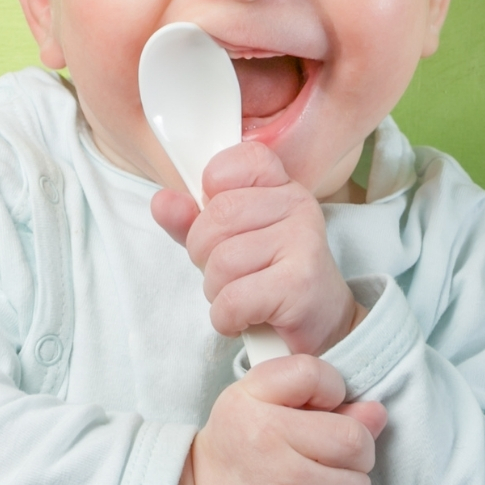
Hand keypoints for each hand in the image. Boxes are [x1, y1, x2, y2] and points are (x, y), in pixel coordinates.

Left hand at [152, 142, 361, 356]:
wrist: (322, 325)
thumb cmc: (271, 278)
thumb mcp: (228, 242)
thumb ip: (192, 220)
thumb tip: (162, 201)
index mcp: (281, 186)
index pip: (240, 159)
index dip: (214, 188)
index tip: (221, 219)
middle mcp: (297, 204)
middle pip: (216, 217)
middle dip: (205, 255)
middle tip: (228, 273)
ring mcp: (303, 241)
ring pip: (222, 262)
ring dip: (218, 291)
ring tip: (243, 296)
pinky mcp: (300, 284)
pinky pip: (233, 300)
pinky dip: (228, 318)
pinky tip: (247, 318)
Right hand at [169, 355, 387, 484]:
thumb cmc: (237, 447)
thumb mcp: (253, 398)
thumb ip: (309, 386)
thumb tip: (375, 412)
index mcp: (259, 420)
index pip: (325, 383)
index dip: (332, 395)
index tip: (317, 413)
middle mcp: (277, 466)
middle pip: (357, 442)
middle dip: (347, 449)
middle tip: (316, 456)